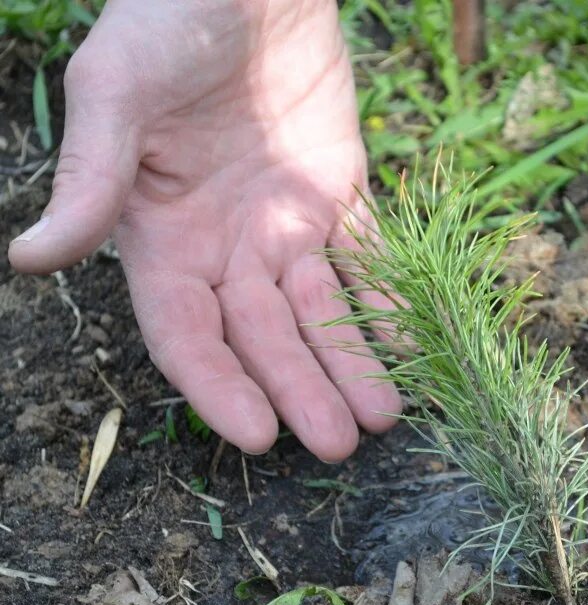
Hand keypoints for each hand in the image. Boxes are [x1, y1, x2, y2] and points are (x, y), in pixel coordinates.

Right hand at [7, 0, 400, 459]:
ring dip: (353, 364)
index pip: (187, 333)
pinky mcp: (340, 197)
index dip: (218, 386)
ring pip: (323, 312)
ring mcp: (287, 225)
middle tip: (340, 443)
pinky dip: (389, 304)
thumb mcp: (113, 94)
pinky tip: (413, 347)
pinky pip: (370, 262)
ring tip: (387, 416)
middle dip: (302, 390)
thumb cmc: (165, 23)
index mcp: (162, 236)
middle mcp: (226, 246)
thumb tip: (29, 258)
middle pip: (266, 337)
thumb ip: (89, 179)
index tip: (256, 434)